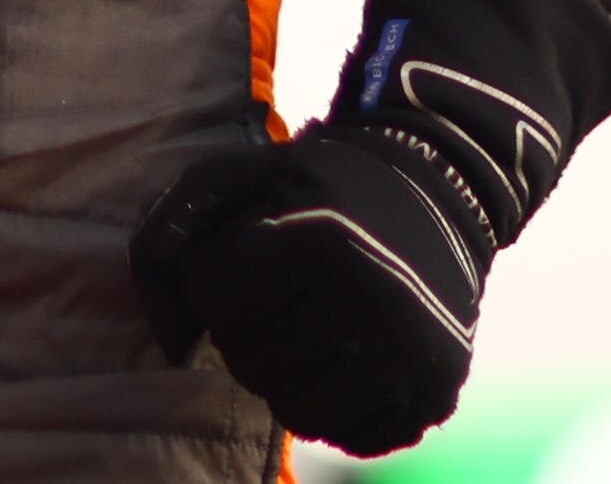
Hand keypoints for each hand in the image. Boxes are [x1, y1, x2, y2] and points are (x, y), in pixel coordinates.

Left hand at [130, 0, 610, 456]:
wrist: (441, 190)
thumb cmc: (321, 185)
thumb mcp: (240, 175)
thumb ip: (170, 236)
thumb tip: (171, 342)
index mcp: (325, 237)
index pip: (211, 297)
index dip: (216, 277)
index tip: (250, 255)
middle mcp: (377, 301)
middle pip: (248, 361)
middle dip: (246, 330)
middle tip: (279, 296)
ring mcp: (412, 356)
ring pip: (294, 410)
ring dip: (285, 374)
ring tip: (308, 330)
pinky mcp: (433, 396)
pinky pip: (348, 434)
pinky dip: (334, 404)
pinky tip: (346, 359)